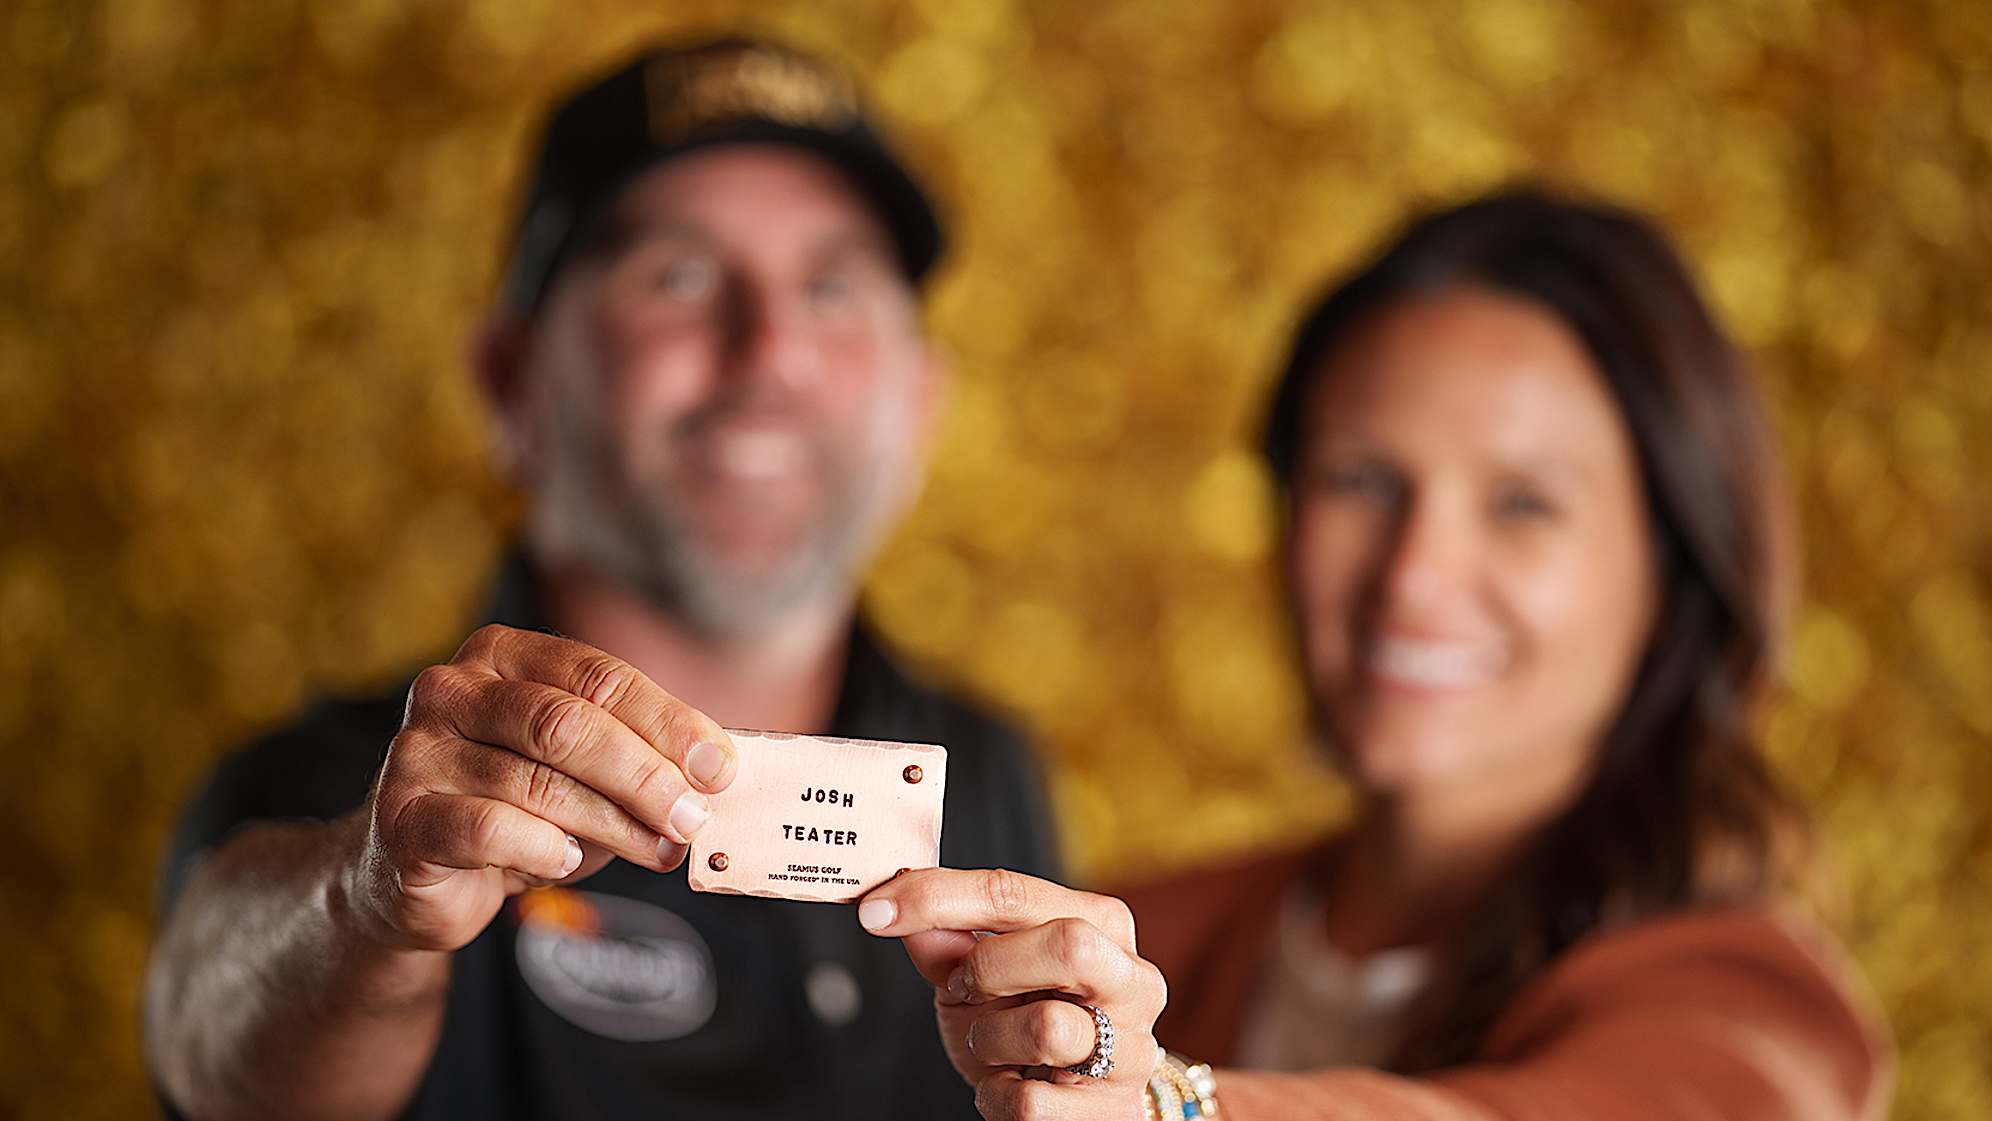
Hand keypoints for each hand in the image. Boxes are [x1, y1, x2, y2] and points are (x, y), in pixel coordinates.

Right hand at [347, 624, 735, 951]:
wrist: (417, 873)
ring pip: (536, 782)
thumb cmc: (518, 808)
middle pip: (567, 724)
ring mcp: (417, 752)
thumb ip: (641, 757)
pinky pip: (489, 829)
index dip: (666, 723)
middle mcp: (451, 689)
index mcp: (502, 654)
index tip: (718, 768)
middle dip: (644, 775)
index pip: (598, 677)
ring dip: (613, 824)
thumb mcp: (584, 771)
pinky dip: (542, 848)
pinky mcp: (401, 818)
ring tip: (658, 851)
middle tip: (693, 818)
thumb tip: (715, 771)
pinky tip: (567, 862)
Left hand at [859, 868, 1166, 1120]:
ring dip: (989, 1039)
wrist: (1084, 1103)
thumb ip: (947, 944)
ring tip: (991, 1045)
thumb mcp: (984, 978)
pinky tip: (1008, 1084)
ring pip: (1047, 1028)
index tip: (877, 910)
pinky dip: (996, 1096)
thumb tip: (896, 908)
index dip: (938, 897)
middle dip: (990, 966)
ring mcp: (1129, 1049)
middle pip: (1067, 944)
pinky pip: (1030, 1102)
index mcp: (1100, 925)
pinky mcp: (1112, 1110)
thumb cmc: (1034, 1023)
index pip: (1015, 893)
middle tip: (960, 988)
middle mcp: (1131, 979)